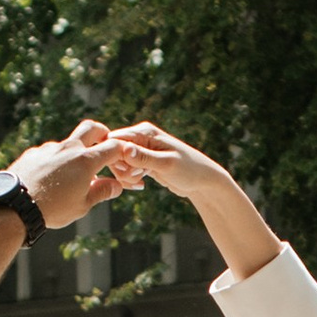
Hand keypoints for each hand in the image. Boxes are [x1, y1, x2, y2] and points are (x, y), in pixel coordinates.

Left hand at [13, 120, 124, 232]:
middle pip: (92, 128)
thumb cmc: (53, 209)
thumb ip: (101, 192)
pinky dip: (55, 161)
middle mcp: (68, 148)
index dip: (122, 150)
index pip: (113, 146)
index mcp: (86, 161)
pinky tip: (49, 179)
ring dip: (74, 153)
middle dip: (102, 133)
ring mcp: (49, 148)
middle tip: (103, 145)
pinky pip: (49, 153)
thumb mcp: (82, 205)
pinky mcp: (33, 153)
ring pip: (68, 143)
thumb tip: (116, 186)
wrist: (15, 205)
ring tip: (70, 176)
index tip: (123, 158)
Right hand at [102, 125, 283, 278]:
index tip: (128, 171)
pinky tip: (140, 185)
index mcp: (145, 131)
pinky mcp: (142, 162)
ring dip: (124, 175)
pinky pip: (125, 170)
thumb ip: (145, 158)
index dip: (114, 157)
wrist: (203, 181)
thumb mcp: (167, 164)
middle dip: (120, 168)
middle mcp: (140, 137)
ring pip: (117, 162)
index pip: (114, 139)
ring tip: (140, 182)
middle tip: (137, 179)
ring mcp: (140, 149)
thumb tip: (124, 149)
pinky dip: (128, 179)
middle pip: (113, 151)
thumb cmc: (190, 170)